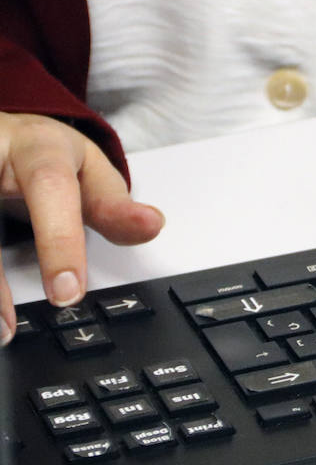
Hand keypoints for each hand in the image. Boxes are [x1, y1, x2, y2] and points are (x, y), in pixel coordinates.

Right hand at [0, 113, 163, 343]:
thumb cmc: (50, 158)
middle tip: (12, 324)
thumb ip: (115, 206)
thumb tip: (151, 225)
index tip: (68, 292)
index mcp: (40, 150)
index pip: (49, 189)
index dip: (58, 242)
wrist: (7, 136)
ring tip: (2, 328)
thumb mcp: (90, 173)